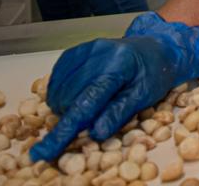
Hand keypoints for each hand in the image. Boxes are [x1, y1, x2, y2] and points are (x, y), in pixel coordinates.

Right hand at [30, 13, 198, 162]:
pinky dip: (63, 91)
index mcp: (118, 66)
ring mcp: (84, 49)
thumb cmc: (153, 74)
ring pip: (58, 89)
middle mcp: (98, 53)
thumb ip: (119, 113)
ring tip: (90, 102)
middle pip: (68, 97)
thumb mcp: (144, 96)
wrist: (155, 47)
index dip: (64, 129)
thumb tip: (95, 133)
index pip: (85, 103)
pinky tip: (79, 92)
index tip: (43, 151)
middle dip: (74, 115)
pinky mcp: (75, 50)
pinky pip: (57, 78)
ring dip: (67, 104)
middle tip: (94, 116)